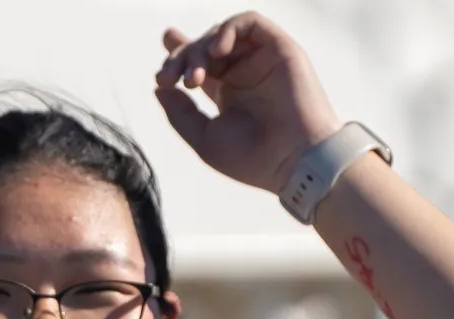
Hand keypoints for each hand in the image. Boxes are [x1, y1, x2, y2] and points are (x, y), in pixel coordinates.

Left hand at [154, 12, 343, 194]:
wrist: (293, 161)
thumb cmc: (251, 158)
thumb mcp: (204, 137)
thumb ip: (180, 113)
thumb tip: (159, 89)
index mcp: (228, 93)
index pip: (201, 65)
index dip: (178, 56)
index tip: (162, 71)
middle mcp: (245, 73)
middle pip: (204, 48)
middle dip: (180, 59)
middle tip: (168, 80)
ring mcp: (262, 60)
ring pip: (223, 34)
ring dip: (199, 48)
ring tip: (194, 78)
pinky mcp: (280, 48)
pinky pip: (250, 22)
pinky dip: (228, 29)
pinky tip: (215, 50)